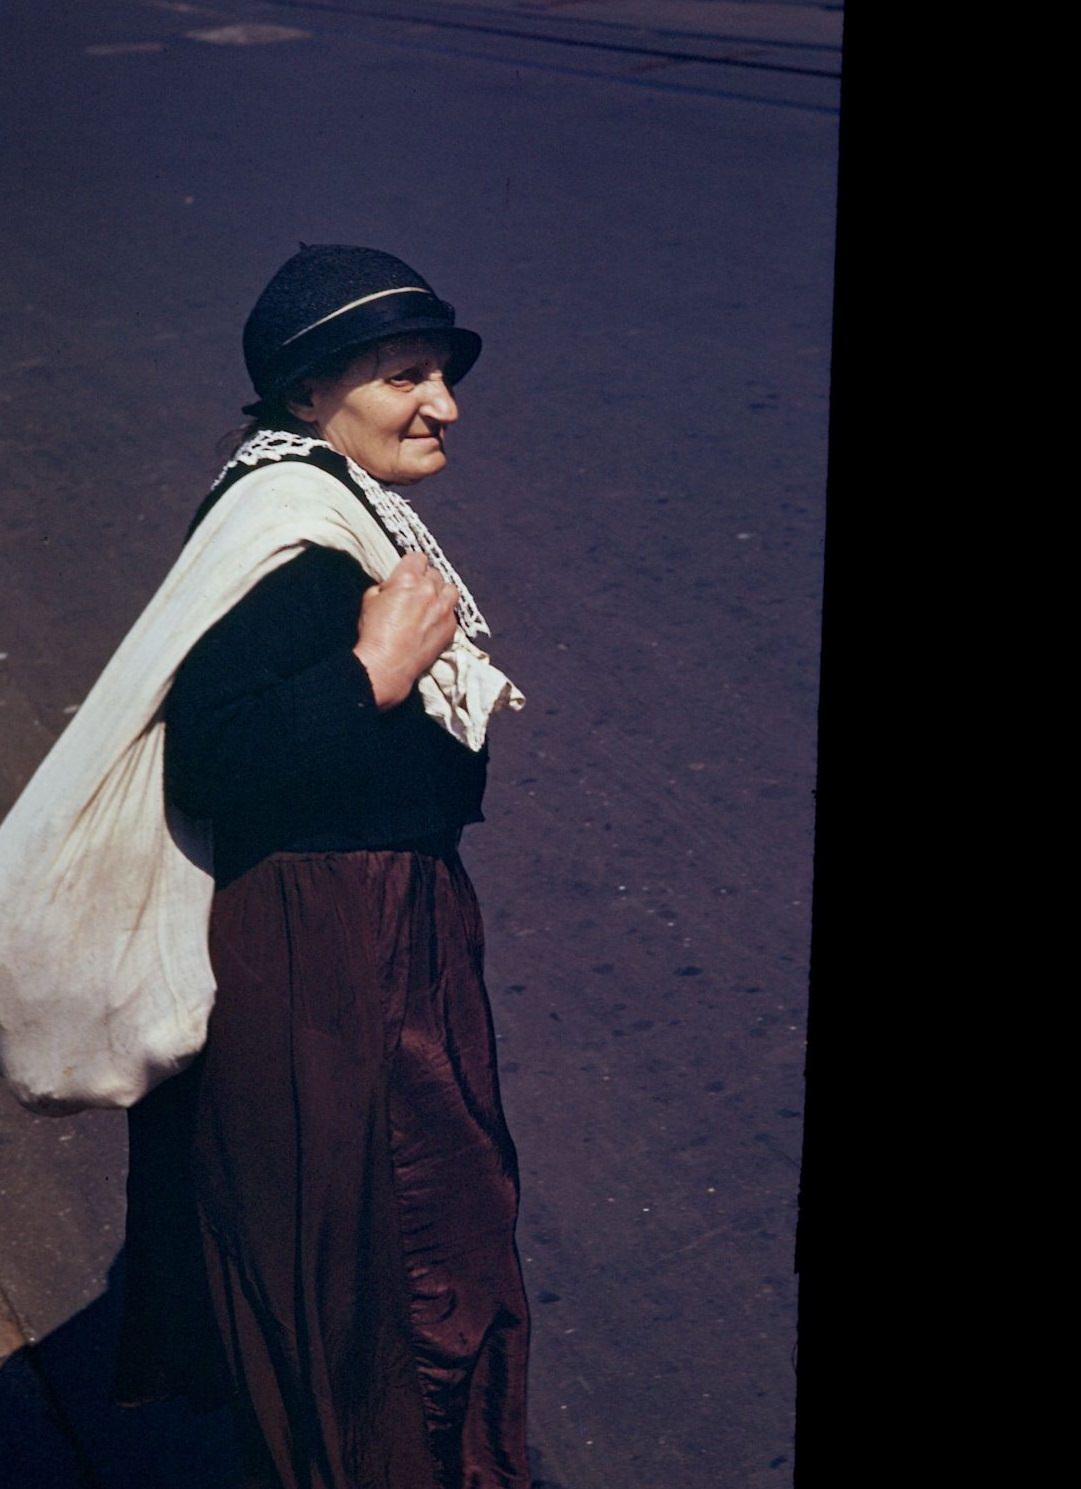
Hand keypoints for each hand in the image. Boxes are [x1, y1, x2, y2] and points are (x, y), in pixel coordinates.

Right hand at [353, 552, 458, 709]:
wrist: (387, 664)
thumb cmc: (374, 634)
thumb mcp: (369, 600)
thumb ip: (385, 587)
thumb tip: (392, 587)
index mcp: (407, 579)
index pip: (418, 557)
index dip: (413, 565)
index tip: (410, 572)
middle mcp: (429, 590)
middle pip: (434, 573)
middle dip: (425, 580)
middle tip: (416, 592)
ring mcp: (443, 609)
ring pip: (450, 589)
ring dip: (441, 593)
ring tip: (431, 603)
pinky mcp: (450, 627)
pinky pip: (453, 613)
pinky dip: (445, 614)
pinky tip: (433, 623)